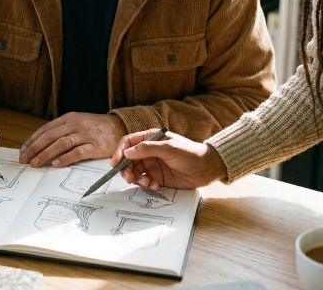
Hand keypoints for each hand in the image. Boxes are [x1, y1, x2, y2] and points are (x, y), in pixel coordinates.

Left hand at [19, 112, 124, 167]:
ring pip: (61, 143)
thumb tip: (41, 144)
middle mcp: (75, 124)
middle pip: (50, 136)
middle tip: (24, 159)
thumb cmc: (95, 127)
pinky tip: (55, 164)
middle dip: (35, 148)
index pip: (46, 129)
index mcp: (69, 118)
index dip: (33, 140)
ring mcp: (86, 135)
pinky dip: (65, 158)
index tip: (23, 150)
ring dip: (45, 154)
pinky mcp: (96, 146)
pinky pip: (78, 152)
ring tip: (35, 163)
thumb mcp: (77, 123)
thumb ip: (62, 130)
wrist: (119, 126)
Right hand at [112, 129, 227, 189]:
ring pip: (135, 172)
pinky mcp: (158, 177)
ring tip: (148, 183)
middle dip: (126, 169)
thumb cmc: (190, 153)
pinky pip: (144, 182)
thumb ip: (147, 149)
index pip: (128, 143)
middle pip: (128, 159)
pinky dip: (146, 185)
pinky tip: (156, 185)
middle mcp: (148, 151)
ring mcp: (152, 164)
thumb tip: (127, 152)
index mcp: (150, 138)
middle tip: (130, 178)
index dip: (119, 152)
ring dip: (137, 179)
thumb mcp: (169, 148)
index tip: (115, 163)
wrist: (208, 168)